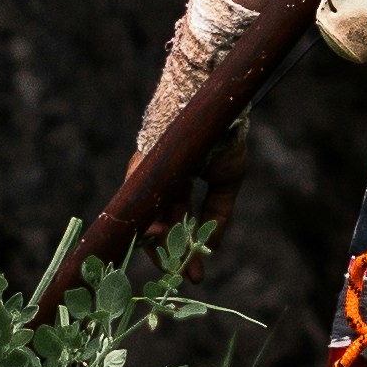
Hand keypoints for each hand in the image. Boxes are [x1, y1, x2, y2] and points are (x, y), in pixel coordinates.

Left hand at [130, 56, 254, 255]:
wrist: (213, 91)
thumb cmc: (222, 129)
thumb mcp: (228, 177)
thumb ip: (218, 211)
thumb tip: (212, 245)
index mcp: (177, 182)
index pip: (175, 224)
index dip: (182, 248)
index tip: (196, 275)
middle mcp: (160, 179)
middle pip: (156, 225)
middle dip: (168, 252)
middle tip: (180, 274)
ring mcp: (149, 169)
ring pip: (147, 213)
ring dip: (157, 240)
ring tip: (170, 261)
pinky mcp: (143, 158)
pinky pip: (138, 192)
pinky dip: (146, 215)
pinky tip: (157, 233)